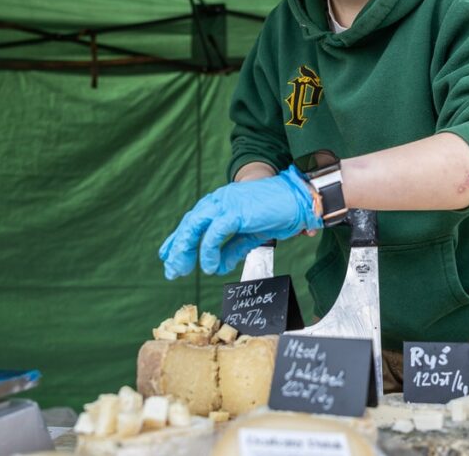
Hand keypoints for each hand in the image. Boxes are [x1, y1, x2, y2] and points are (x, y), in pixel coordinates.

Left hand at [158, 166, 322, 278]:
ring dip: (185, 249)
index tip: (169, 256)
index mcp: (222, 203)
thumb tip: (220, 265)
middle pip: (190, 224)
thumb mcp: (251, 234)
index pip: (194, 221)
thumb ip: (234, 248)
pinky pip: (215, 233)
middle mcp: (220, 200)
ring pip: (195, 225)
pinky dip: (209, 251)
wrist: (299, 198)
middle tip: (173, 270)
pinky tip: (210, 266)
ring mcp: (227, 204)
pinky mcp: (236, 211)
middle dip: (177, 248)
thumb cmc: (279, 212)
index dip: (179, 239)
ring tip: (182, 269)